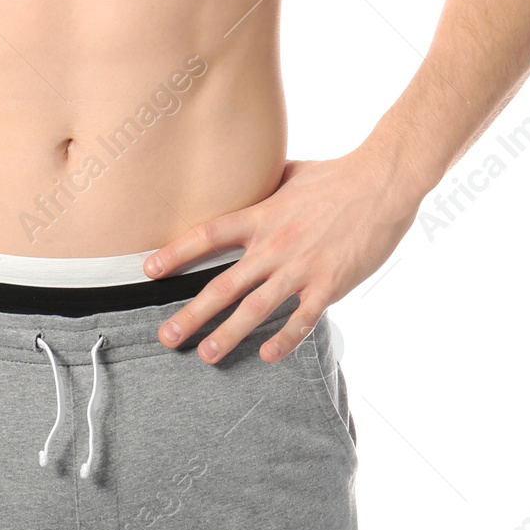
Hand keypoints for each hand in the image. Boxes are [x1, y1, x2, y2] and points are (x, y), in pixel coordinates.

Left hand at [143, 151, 417, 362]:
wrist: (381, 183)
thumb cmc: (337, 175)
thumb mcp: (292, 173)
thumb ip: (267, 184)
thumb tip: (249, 177)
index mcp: (262, 216)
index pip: (209, 235)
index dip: (176, 253)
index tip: (148, 271)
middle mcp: (274, 244)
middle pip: (224, 284)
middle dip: (193, 313)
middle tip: (165, 337)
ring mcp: (301, 267)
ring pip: (257, 309)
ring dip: (229, 335)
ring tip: (207, 355)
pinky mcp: (329, 284)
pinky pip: (302, 319)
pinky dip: (285, 340)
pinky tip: (268, 356)